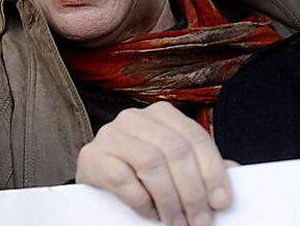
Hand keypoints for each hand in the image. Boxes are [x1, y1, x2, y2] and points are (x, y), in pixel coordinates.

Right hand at [76, 102, 232, 225]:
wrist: (100, 178)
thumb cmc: (143, 172)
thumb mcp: (176, 165)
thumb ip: (202, 166)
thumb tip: (235, 172)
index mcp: (161, 114)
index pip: (194, 137)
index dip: (212, 172)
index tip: (221, 203)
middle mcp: (134, 117)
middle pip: (174, 150)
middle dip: (192, 192)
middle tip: (199, 222)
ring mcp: (110, 134)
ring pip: (150, 162)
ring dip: (170, 200)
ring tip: (176, 222)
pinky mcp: (92, 156)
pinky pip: (122, 178)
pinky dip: (142, 201)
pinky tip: (150, 212)